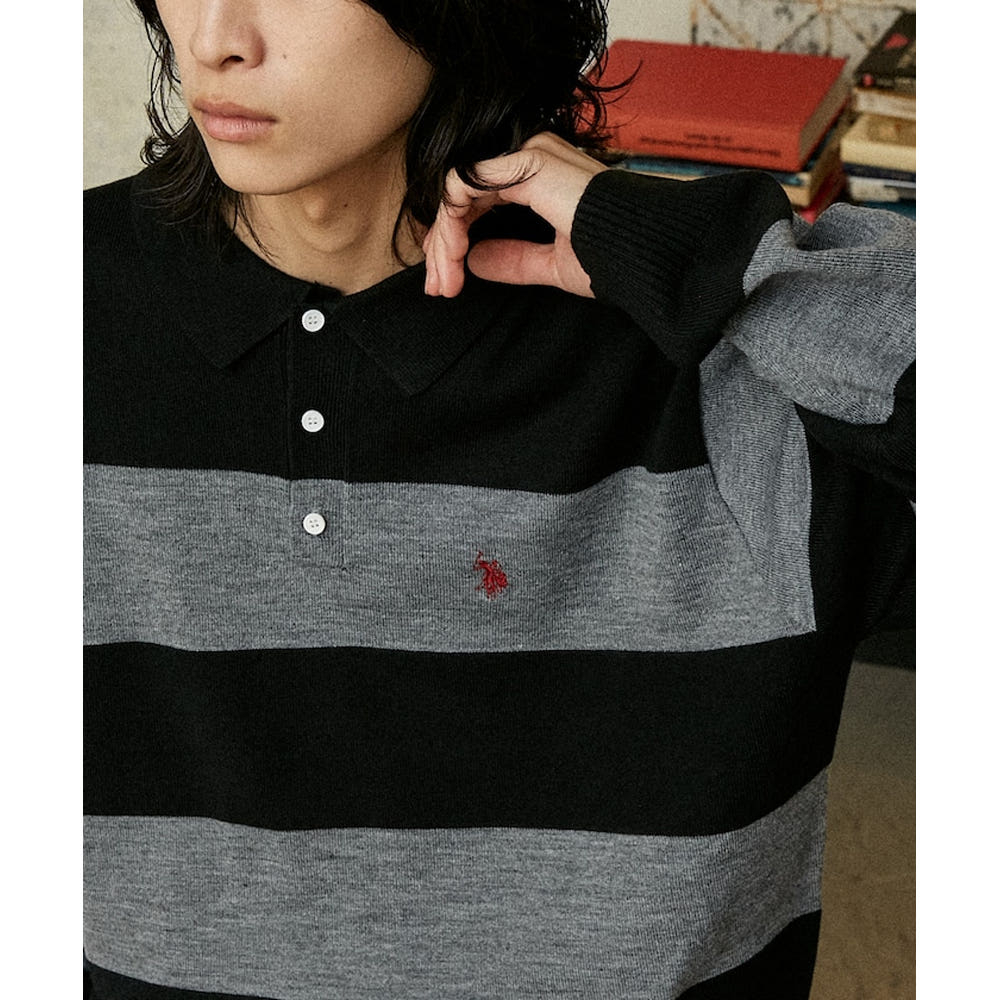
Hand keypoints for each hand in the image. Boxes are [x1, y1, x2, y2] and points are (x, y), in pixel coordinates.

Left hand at [422, 132, 607, 298]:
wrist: (643, 254)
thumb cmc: (615, 258)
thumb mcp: (552, 263)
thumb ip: (515, 258)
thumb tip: (475, 260)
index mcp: (541, 176)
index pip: (478, 199)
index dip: (454, 241)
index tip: (447, 284)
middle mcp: (532, 157)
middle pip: (463, 196)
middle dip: (442, 246)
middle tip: (438, 289)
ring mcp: (527, 155)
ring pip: (457, 192)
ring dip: (443, 241)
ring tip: (445, 283)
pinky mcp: (523, 164)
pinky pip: (462, 186)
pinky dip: (450, 225)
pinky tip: (453, 259)